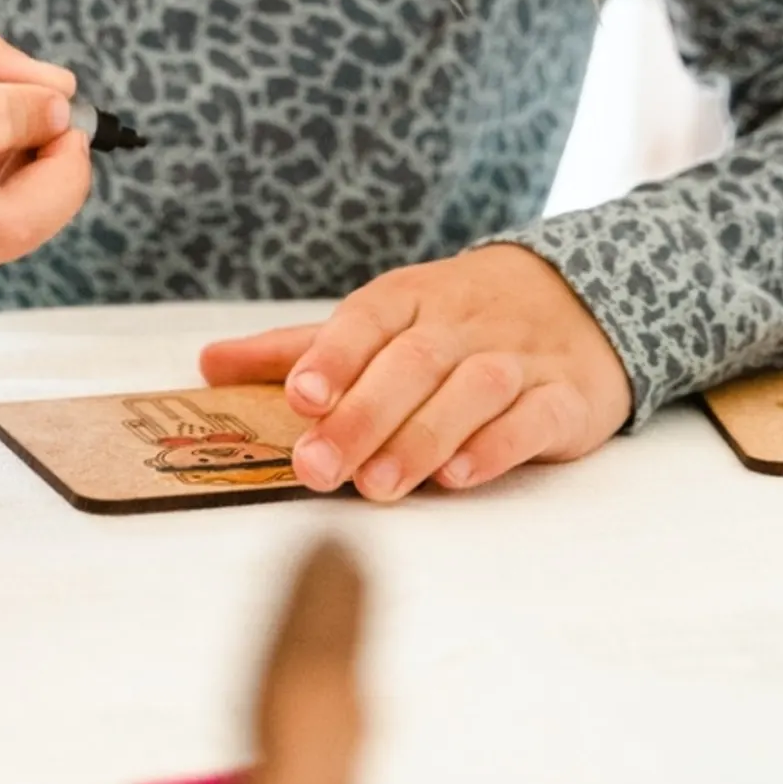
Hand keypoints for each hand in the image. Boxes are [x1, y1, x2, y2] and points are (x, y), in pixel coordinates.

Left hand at [198, 246, 632, 497]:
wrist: (575, 300)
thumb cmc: (451, 323)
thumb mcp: (377, 324)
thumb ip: (297, 350)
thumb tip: (207, 365)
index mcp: (409, 298)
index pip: (366, 318)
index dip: (333, 356)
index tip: (300, 396)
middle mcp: (462, 322)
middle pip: (413, 362)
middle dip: (363, 416)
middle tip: (319, 468)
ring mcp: (518, 356)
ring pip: (473, 389)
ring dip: (424, 436)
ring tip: (379, 485)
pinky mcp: (566, 396)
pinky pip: (534, 417)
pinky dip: (499, 446)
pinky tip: (459, 476)